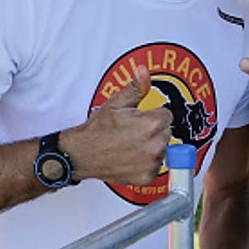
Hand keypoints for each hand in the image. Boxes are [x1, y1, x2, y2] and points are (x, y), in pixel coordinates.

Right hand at [65, 65, 172, 184]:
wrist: (82, 154)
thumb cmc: (98, 130)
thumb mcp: (116, 103)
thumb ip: (136, 87)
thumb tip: (143, 71)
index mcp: (151, 124)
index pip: (167, 115)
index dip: (152, 115)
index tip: (138, 119)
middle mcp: (155, 145)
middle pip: (166, 132)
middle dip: (153, 130)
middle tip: (132, 132)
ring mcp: (152, 162)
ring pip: (162, 149)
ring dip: (150, 147)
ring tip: (130, 145)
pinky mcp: (147, 176)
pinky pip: (155, 166)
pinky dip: (145, 163)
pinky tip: (130, 157)